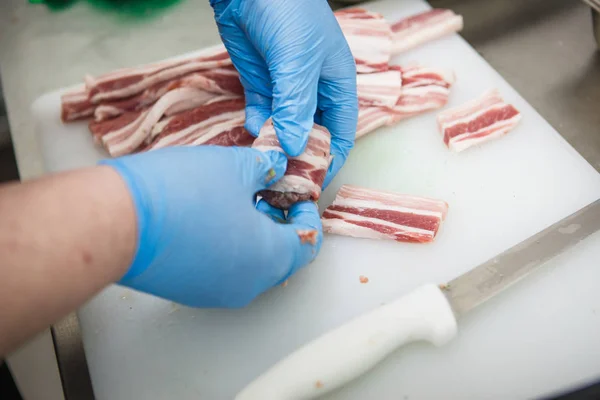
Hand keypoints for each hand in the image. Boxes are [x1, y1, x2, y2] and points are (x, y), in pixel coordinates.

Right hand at [101, 146, 321, 307]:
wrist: (116, 222)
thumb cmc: (181, 194)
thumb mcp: (234, 167)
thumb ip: (263, 168)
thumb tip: (273, 167)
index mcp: (269, 257)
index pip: (307, 243)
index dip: (306, 214)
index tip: (295, 195)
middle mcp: (247, 284)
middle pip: (280, 257)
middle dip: (278, 224)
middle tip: (266, 195)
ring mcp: (215, 293)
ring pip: (249, 265)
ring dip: (251, 235)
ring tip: (235, 201)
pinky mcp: (187, 291)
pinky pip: (220, 271)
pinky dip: (225, 247)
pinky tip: (207, 218)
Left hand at [210, 0, 357, 187]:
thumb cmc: (289, 9)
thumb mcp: (298, 60)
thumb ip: (296, 105)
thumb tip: (293, 147)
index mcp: (337, 83)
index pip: (341, 131)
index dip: (332, 157)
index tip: (314, 181)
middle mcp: (314, 89)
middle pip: (311, 134)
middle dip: (299, 156)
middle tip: (282, 178)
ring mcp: (285, 86)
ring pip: (284, 127)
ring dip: (275, 143)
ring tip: (264, 161)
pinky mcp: (259, 80)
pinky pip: (261, 112)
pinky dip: (257, 124)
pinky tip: (252, 130)